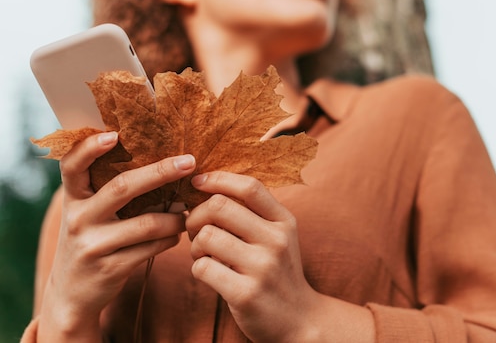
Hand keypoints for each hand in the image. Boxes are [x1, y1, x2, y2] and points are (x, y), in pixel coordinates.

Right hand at [38, 132, 195, 340]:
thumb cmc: (92, 240)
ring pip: (147, 223)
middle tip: (189, 162)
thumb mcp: (89, 213)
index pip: (72, 166)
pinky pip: (152, 247)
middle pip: (123, 187)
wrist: (71, 294)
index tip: (114, 134)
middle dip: (160, 172)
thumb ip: (110, 190)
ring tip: (187, 213)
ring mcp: (93, 245)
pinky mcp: (110, 268)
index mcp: (73, 198)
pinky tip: (178, 234)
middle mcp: (79, 219)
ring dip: (175, 217)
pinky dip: (171, 238)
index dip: (89, 148)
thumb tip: (162, 162)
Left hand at [186, 171, 319, 341]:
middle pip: (219, 206)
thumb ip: (254, 213)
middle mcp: (276, 240)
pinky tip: (209, 273)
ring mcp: (262, 267)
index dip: (218, 178)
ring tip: (203, 254)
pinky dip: (197, 268)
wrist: (299, 319)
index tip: (198, 183)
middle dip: (196, 215)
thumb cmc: (278, 272)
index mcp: (284, 221)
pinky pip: (202, 268)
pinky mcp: (245, 293)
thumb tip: (209, 186)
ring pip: (206, 236)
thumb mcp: (279, 236)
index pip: (249, 187)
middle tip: (195, 229)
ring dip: (195, 245)